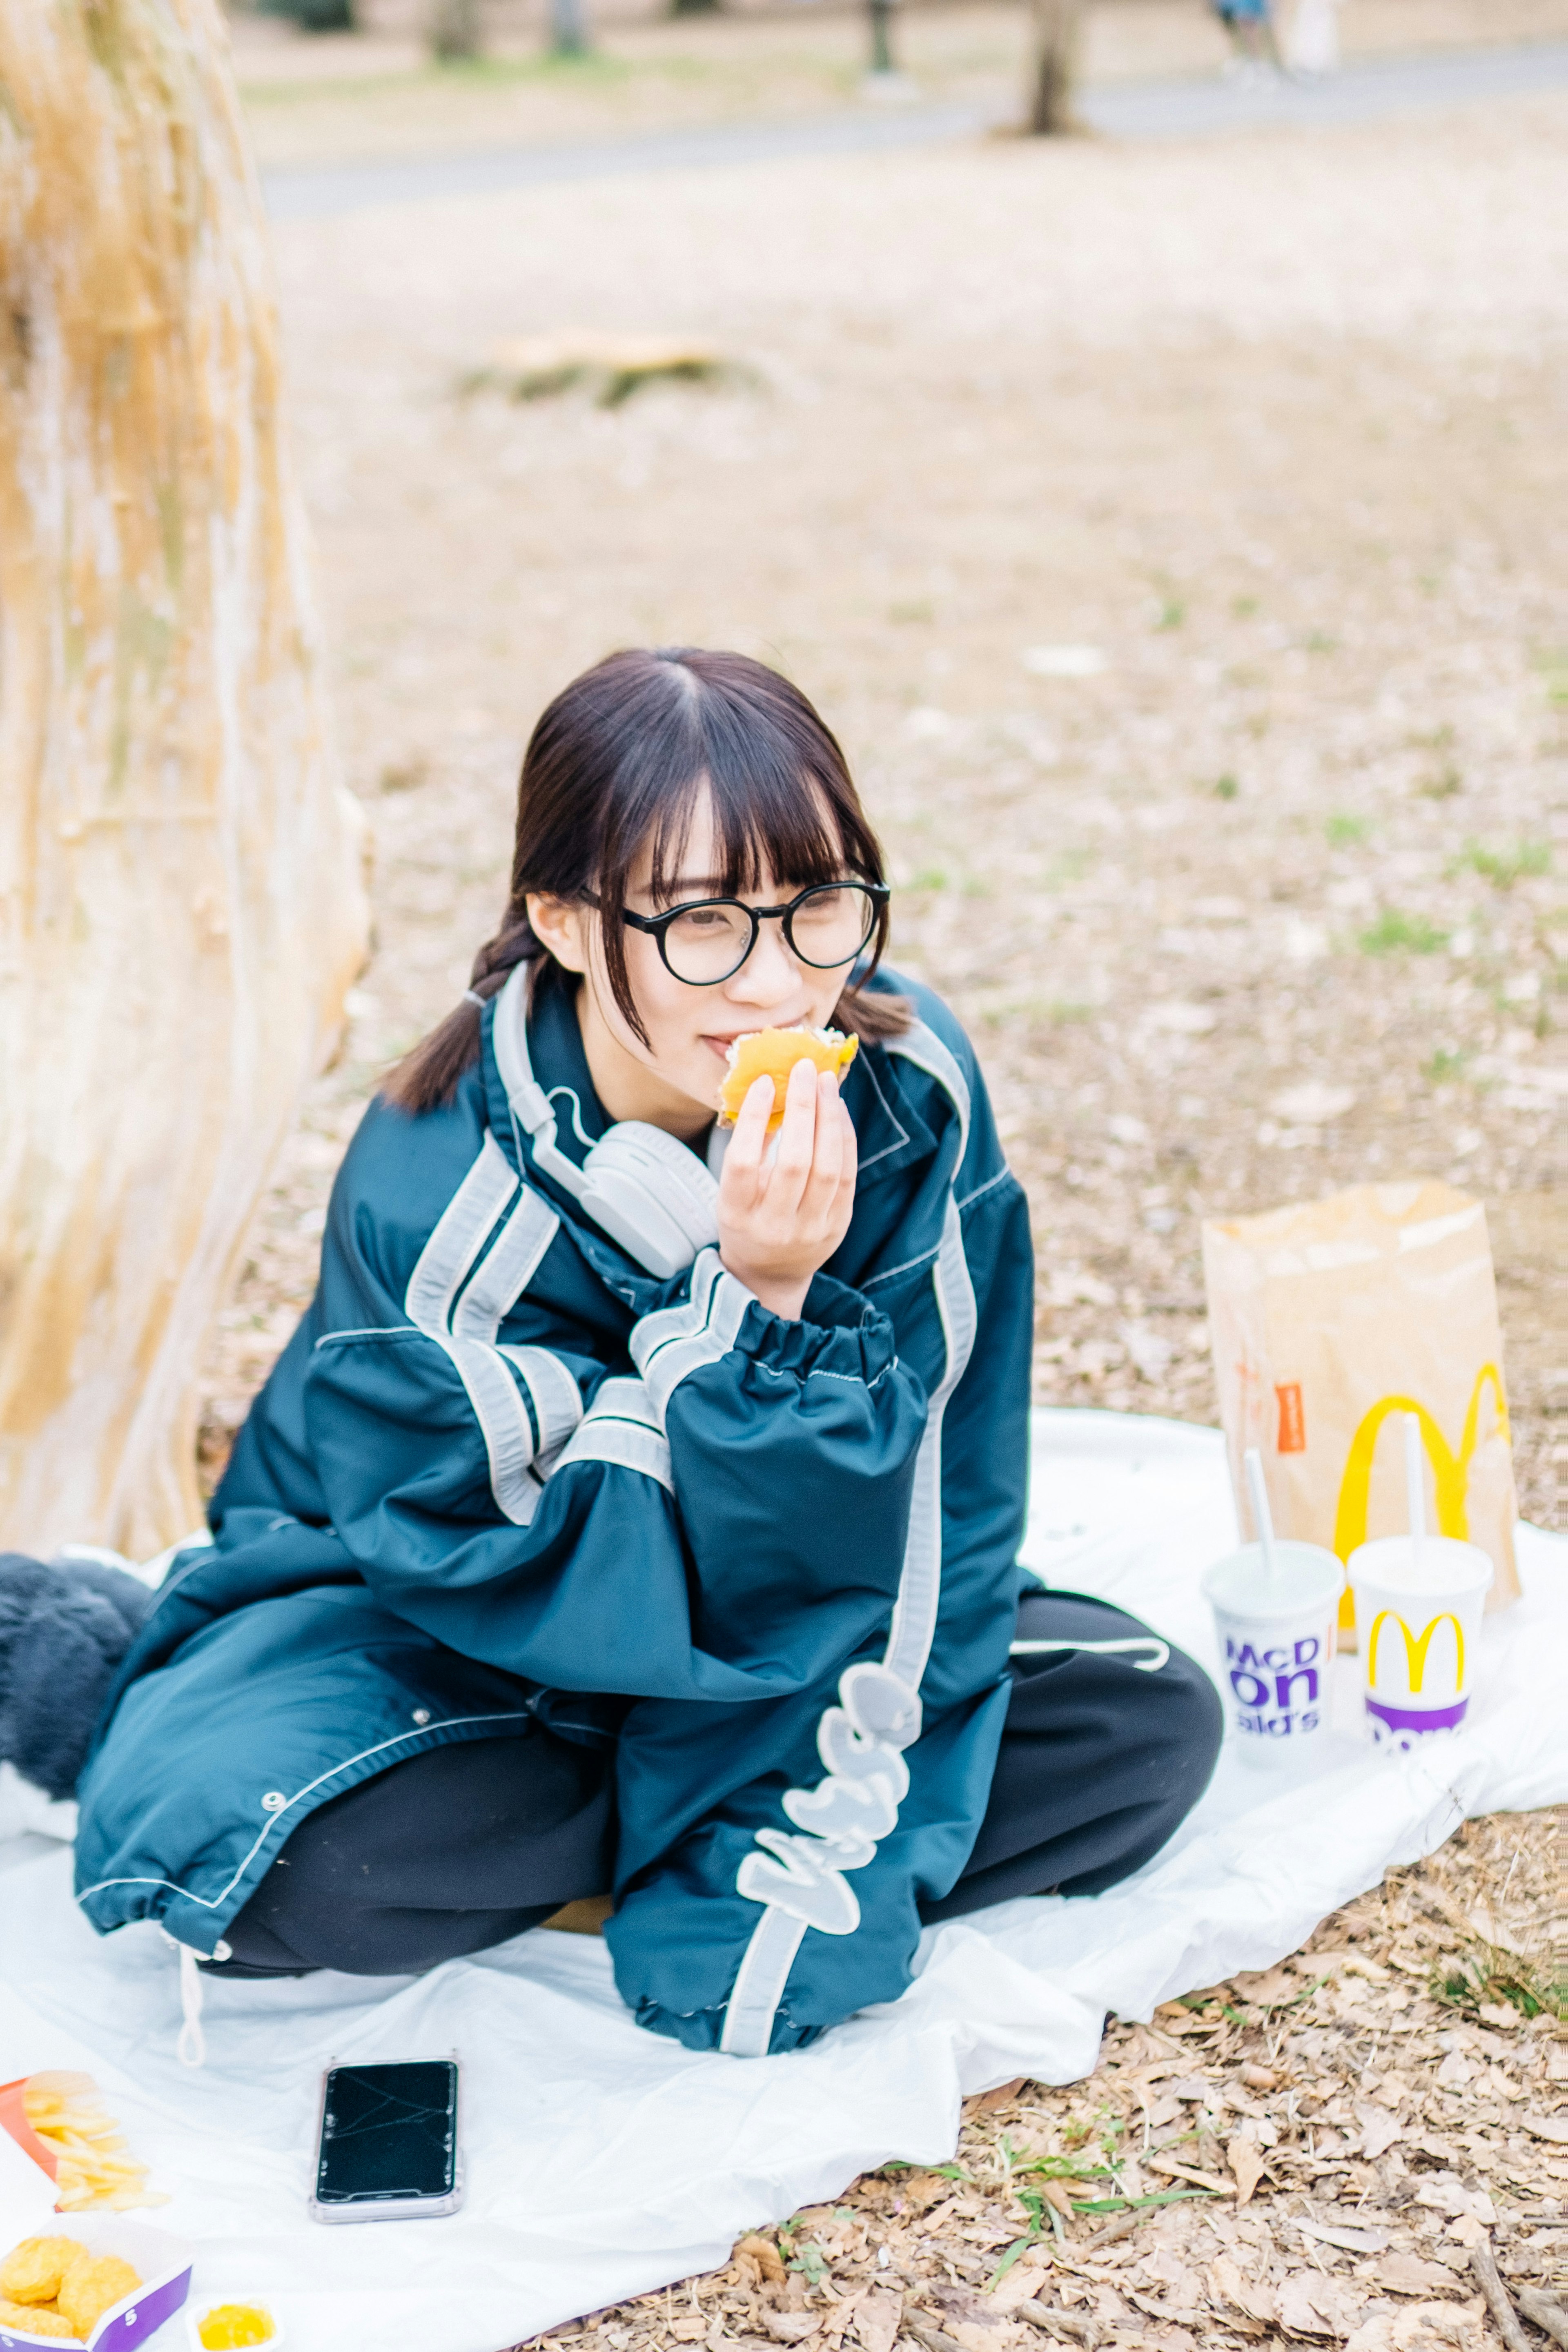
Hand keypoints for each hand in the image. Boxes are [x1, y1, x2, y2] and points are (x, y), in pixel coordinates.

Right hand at [718, 1057, 857, 1320]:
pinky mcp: (838, 1225)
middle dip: (802, 1109)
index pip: (744, 1164)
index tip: (765, 1082)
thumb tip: (770, 1089)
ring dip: (829, 1118)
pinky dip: (845, 1138)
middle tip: (804, 1069)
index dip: (756, 1119)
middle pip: (794, 1163)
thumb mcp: (732, 1193)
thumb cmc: (746, 1221)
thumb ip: (748, 1151)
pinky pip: (847, 1175)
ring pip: (828, 1168)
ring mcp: (811, 1229)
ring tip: (825, 1082)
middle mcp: (775, 1225)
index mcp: (737, 1214)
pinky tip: (839, 1110)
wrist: (769, 1276)